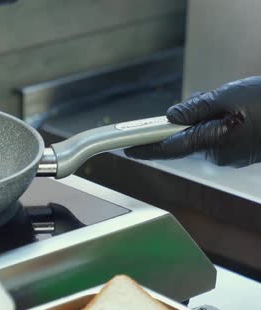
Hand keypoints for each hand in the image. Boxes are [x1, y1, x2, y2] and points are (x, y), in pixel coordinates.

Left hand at [124, 76, 260, 166]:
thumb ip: (196, 108)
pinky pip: (215, 137)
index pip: (168, 148)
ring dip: (206, 118)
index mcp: (211, 141)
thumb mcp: (228, 96)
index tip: (128, 148)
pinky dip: (218, 123)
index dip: (145, 148)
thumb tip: (171, 116)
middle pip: (185, 137)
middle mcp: (216, 155)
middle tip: (210, 100)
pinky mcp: (236, 154)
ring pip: (201, 135)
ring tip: (232, 103)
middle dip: (187, 119)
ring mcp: (227, 157)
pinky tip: (237, 112)